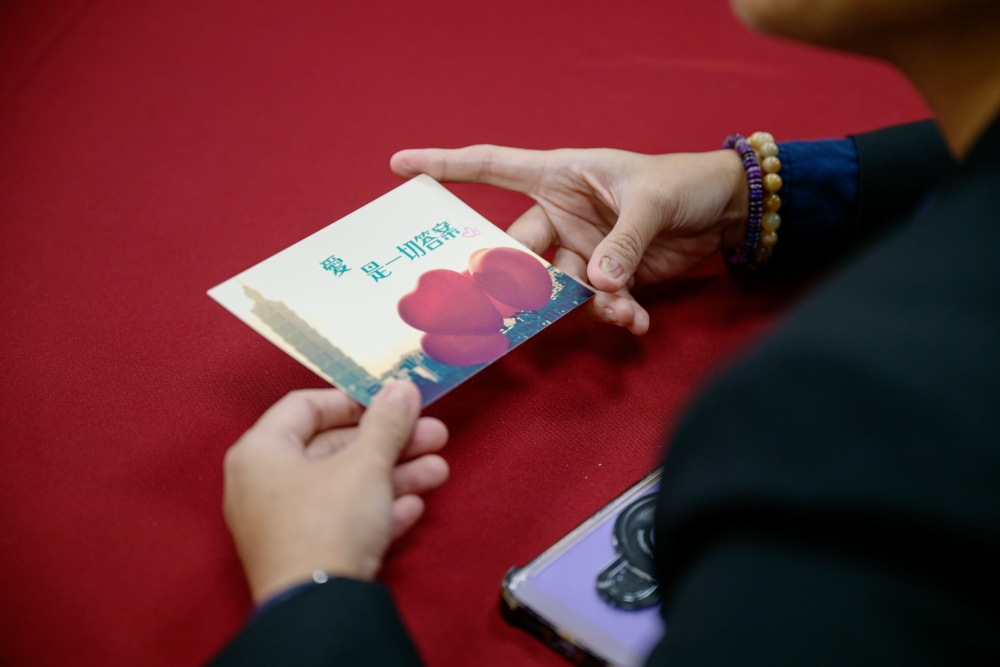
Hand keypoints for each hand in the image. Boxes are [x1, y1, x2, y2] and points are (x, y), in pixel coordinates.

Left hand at [222, 382, 448, 602]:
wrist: (318, 607)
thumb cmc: (329, 521)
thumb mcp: (366, 464)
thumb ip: (387, 423)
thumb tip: (402, 388)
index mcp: (262, 452)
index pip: (304, 406)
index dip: (353, 400)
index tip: (392, 403)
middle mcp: (265, 484)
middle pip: (333, 449)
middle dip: (389, 443)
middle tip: (433, 435)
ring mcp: (284, 523)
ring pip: (345, 487)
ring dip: (394, 476)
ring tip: (438, 471)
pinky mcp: (304, 555)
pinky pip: (342, 521)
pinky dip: (377, 511)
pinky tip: (413, 507)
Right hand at [391, 146, 748, 333]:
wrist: (724, 209)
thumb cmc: (684, 182)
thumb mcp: (652, 202)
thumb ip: (622, 242)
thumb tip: (596, 282)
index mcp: (559, 175)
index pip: (491, 166)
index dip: (445, 166)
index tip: (400, 166)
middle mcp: (561, 213)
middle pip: (517, 251)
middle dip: (519, 281)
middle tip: (524, 304)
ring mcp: (582, 247)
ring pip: (559, 287)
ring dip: (586, 304)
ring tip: (623, 311)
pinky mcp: (609, 276)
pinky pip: (597, 303)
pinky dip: (616, 316)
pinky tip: (638, 323)